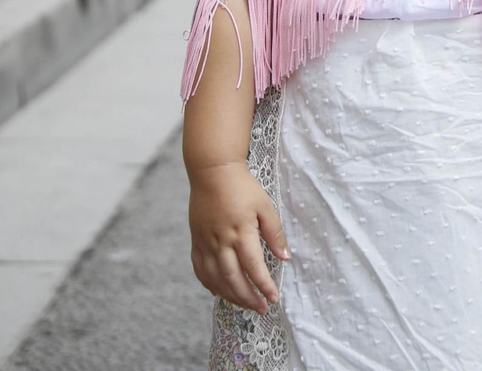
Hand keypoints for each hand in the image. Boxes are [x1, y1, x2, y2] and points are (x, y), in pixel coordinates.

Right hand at [188, 160, 288, 312]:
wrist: (212, 172)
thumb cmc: (242, 187)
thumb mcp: (265, 206)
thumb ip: (274, 232)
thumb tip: (285, 257)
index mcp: (240, 231)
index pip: (253, 266)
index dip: (263, 285)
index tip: (273, 298)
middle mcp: (221, 240)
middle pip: (233, 278)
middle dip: (248, 297)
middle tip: (261, 308)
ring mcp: (206, 242)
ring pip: (216, 278)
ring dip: (230, 295)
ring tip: (245, 304)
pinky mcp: (196, 240)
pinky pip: (200, 269)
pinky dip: (209, 284)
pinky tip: (219, 292)